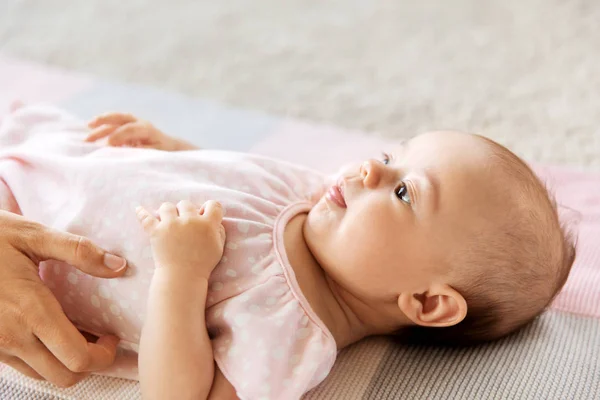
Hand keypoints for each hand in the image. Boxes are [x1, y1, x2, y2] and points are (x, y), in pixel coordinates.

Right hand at [0, 211, 126, 386]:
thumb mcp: (34, 235)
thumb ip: (78, 251)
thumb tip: (118, 266)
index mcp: (31, 310)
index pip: (78, 358)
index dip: (104, 354)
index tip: (110, 334)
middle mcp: (12, 335)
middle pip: (65, 376)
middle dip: (90, 363)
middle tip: (100, 337)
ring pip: (44, 375)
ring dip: (66, 363)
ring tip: (78, 334)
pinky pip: (23, 366)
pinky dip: (45, 358)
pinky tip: (51, 333)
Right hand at [85, 112, 194, 150]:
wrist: (171, 147)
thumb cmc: (163, 152)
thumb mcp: (156, 154)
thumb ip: (143, 152)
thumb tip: (129, 152)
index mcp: (147, 130)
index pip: (131, 129)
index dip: (119, 135)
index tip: (108, 145)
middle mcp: (140, 123)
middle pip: (121, 117)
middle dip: (105, 120)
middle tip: (90, 126)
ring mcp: (134, 123)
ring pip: (116, 119)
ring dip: (101, 122)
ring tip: (88, 127)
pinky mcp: (129, 126)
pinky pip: (115, 124)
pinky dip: (104, 126)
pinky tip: (93, 130)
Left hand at [136, 200, 225, 279]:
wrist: (183, 278)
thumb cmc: (203, 264)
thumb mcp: (218, 247)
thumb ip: (219, 230)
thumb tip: (214, 220)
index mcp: (207, 224)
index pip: (213, 204)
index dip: (209, 208)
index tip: (204, 214)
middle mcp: (190, 220)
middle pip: (186, 204)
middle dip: (186, 211)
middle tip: (185, 222)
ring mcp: (171, 225)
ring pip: (167, 206)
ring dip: (168, 212)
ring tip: (168, 220)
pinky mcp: (156, 231)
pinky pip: (146, 218)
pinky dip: (141, 213)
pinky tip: (138, 209)